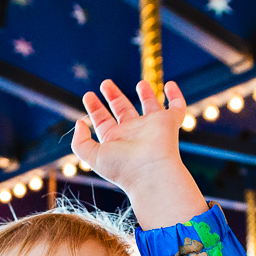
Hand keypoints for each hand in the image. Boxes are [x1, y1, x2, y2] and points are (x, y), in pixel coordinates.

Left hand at [74, 79, 204, 228]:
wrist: (151, 172)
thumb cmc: (122, 167)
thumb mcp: (92, 155)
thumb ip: (80, 142)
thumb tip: (79, 123)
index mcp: (116, 140)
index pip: (103, 121)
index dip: (95, 108)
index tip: (88, 95)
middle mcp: (134, 133)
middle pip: (123, 111)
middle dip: (113, 97)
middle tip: (105, 83)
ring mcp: (152, 127)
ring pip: (150, 107)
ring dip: (146, 95)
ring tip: (140, 83)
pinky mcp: (169, 122)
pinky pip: (176, 106)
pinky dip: (175, 95)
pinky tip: (170, 84)